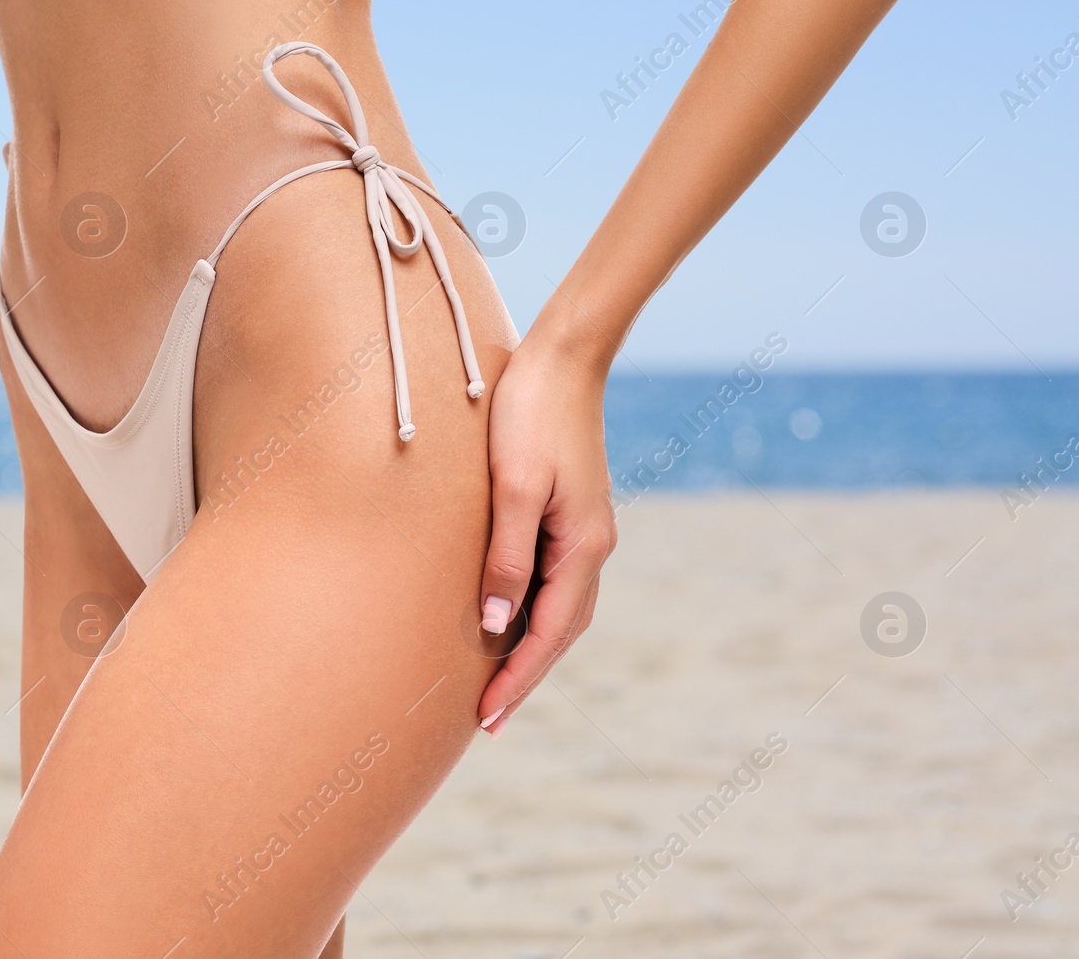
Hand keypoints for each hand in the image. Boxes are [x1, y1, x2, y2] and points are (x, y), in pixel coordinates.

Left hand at [475, 336, 616, 737]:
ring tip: (497, 684)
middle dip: (525, 676)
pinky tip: (508, 619)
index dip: (517, 678)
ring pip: (560, 609)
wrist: (562, 357)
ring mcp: (585, 529)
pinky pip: (553, 580)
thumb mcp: (512, 487)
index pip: (548, 634)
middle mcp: (591, 546)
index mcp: (582, 546)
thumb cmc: (529, 414)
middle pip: (560, 631)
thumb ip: (505, 558)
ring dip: (531, 649)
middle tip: (487, 720)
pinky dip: (533, 612)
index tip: (486, 717)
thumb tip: (495, 625)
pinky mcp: (571, 513)